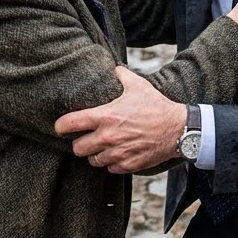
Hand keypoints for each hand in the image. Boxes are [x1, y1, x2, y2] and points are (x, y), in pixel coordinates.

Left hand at [57, 67, 184, 173]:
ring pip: (93, 160)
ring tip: (104, 146)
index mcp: (106, 116)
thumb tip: (114, 69)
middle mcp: (108, 137)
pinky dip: (112, 163)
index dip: (60, 126)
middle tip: (86, 139)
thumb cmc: (157, 106)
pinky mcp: (128, 164)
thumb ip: (122, 76)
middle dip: (80, 144)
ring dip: (96, 154)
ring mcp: (118, 153)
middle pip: (77, 148)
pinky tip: (119, 153)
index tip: (59, 127)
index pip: (71, 123)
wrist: (178, 129)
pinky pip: (110, 168)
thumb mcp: (138, 86)